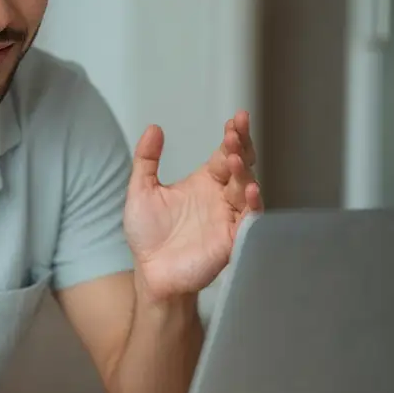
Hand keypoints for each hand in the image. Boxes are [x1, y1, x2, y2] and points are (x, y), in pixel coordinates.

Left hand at [124, 109, 261, 300]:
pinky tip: (250, 190)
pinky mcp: (232, 239)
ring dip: (244, 172)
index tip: (235, 119)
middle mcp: (220, 197)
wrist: (151, 273)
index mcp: (204, 182)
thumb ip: (146, 159)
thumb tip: (153, 128)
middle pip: (241, 166)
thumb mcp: (141, 191)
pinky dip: (252, 205)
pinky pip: (249, 220)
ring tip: (235, 157)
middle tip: (237, 131)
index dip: (233, 136)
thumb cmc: (148, 235)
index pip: (224, 153)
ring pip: (246, 188)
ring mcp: (229, 217)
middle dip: (242, 147)